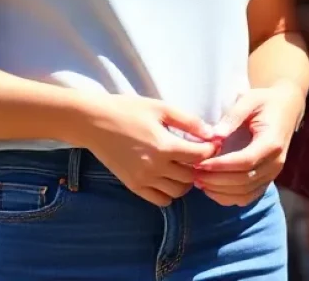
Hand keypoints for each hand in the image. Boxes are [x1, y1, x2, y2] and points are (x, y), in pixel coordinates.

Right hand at [81, 93, 217, 206]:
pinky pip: (159, 200)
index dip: (210, 150)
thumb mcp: (163, 109)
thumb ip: (189, 122)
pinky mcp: (133, 186)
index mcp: (164, 146)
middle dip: (199, 166)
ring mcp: (143, 180)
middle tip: (198, 154)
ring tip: (184, 165)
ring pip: (177, 191)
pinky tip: (169, 176)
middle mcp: (155, 168)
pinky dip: (169, 192)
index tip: (212, 143)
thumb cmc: (131, 111)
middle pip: (190, 176)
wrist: (96, 123)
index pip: (199, 156)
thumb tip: (212, 134)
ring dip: (185, 180)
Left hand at [194, 82, 305, 206]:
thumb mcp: (250, 99)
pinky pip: (247, 197)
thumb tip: (214, 136)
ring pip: (244, 193)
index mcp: (272, 142)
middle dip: (216, 180)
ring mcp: (273, 173)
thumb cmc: (265, 102)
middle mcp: (275, 162)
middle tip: (193, 172)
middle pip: (244, 181)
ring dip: (219, 191)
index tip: (199, 163)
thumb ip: (233, 116)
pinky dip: (228, 197)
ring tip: (198, 180)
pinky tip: (211, 188)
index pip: (245, 161)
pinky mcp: (267, 179)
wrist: (286, 108)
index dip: (221, 166)